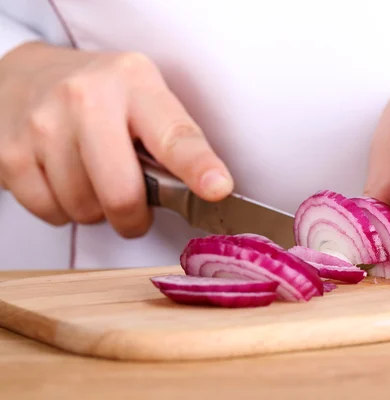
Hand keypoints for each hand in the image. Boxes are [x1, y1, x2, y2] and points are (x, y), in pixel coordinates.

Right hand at [0, 42, 232, 236]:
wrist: (27, 74)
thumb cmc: (100, 96)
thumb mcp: (145, 99)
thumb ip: (174, 142)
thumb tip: (209, 191)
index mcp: (135, 83)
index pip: (174, 134)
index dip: (198, 167)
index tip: (217, 188)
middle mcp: (86, 98)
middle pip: (122, 193)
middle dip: (134, 218)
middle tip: (134, 210)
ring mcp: (43, 124)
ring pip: (84, 209)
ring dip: (96, 211)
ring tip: (93, 180)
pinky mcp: (10, 152)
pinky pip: (49, 212)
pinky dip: (62, 210)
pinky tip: (64, 181)